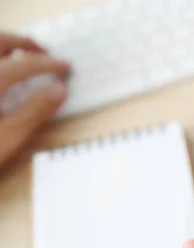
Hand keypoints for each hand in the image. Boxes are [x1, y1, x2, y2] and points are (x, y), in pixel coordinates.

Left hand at [0, 32, 69, 169]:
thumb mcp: (7, 137)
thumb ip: (34, 111)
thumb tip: (60, 90)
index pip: (24, 63)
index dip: (48, 64)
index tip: (65, 67)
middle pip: (0, 42)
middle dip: (24, 43)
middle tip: (44, 53)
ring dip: (4, 46)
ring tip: (17, 56)